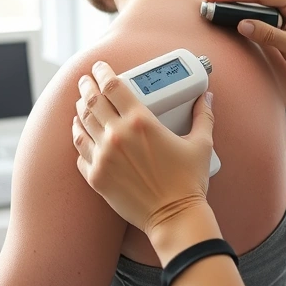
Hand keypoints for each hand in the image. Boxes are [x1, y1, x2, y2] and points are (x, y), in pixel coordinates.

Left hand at [72, 62, 215, 236]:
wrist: (175, 218)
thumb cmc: (189, 182)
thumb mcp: (201, 144)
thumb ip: (203, 116)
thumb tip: (207, 97)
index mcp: (141, 122)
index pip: (113, 86)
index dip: (102, 72)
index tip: (100, 67)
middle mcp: (117, 136)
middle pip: (91, 101)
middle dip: (86, 86)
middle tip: (86, 81)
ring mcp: (103, 157)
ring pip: (81, 124)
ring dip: (80, 109)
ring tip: (82, 103)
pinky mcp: (96, 177)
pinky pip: (80, 151)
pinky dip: (78, 137)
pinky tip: (81, 132)